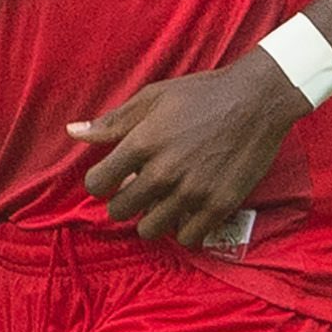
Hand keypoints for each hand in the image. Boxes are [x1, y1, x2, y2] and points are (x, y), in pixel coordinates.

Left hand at [70, 53, 309, 247]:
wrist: (258, 100)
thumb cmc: (202, 94)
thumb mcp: (153, 98)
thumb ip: (113, 121)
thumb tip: (73, 132)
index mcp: (143, 142)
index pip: (98, 183)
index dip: (100, 181)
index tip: (112, 177)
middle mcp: (164, 171)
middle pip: (120, 210)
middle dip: (124, 201)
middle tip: (138, 190)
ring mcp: (192, 191)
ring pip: (150, 229)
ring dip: (151, 218)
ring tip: (162, 202)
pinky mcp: (219, 205)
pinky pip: (188, 237)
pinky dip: (184, 228)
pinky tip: (187, 211)